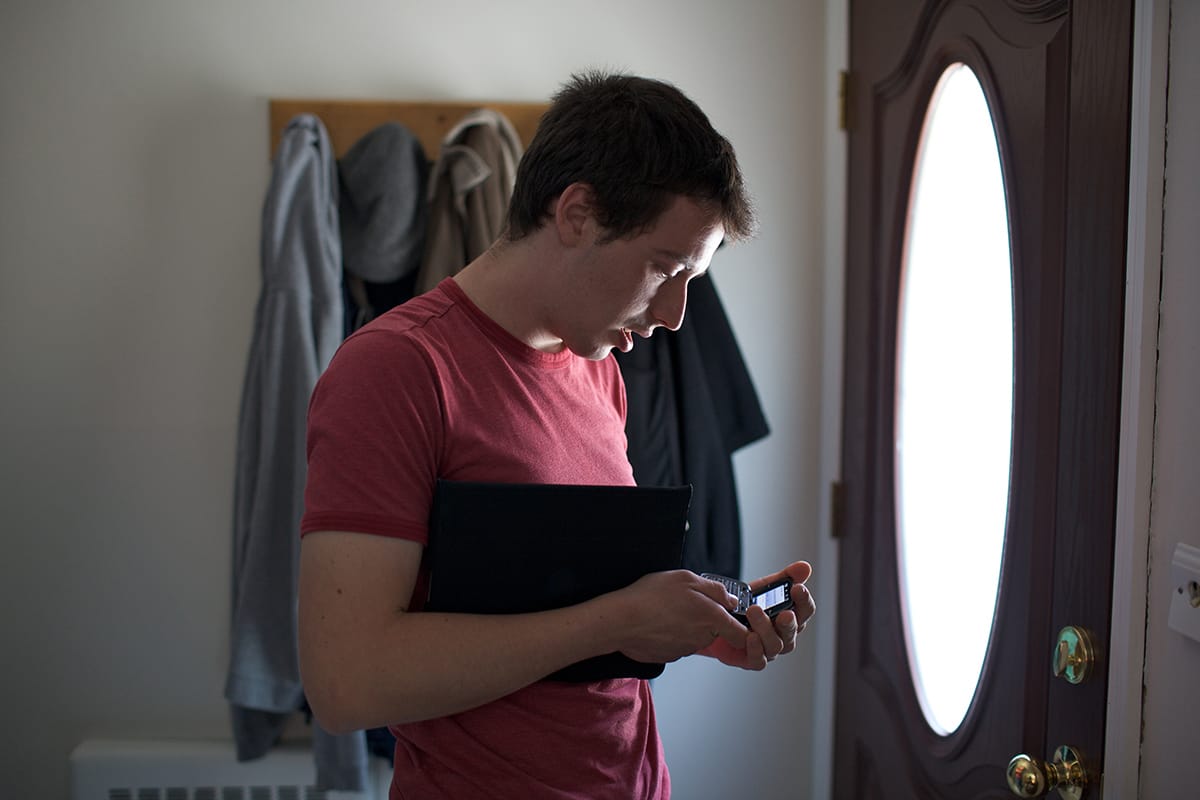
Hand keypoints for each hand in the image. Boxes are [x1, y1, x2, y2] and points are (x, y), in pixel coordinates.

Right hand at [615, 570, 748, 664]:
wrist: (621, 620)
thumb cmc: (651, 597)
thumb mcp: (686, 578)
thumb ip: (714, 590)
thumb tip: (730, 600)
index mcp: (711, 618)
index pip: (741, 634)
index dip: (740, 627)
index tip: (733, 619)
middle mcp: (702, 637)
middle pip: (714, 631)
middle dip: (705, 619)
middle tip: (686, 603)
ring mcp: (685, 649)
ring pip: (694, 637)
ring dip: (686, 625)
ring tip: (666, 610)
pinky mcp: (670, 656)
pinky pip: (677, 643)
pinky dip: (671, 634)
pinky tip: (657, 622)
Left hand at [699, 561, 814, 669]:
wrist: (719, 620)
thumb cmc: (746, 607)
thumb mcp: (763, 588)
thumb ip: (783, 578)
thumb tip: (805, 567)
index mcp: (791, 616)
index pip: (805, 610)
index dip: (803, 600)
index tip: (797, 588)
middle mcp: (784, 635)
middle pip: (793, 630)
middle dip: (789, 621)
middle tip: (784, 612)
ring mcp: (769, 649)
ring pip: (775, 644)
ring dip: (766, 629)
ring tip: (754, 612)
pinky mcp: (752, 660)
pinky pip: (758, 660)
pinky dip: (755, 649)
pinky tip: (750, 637)